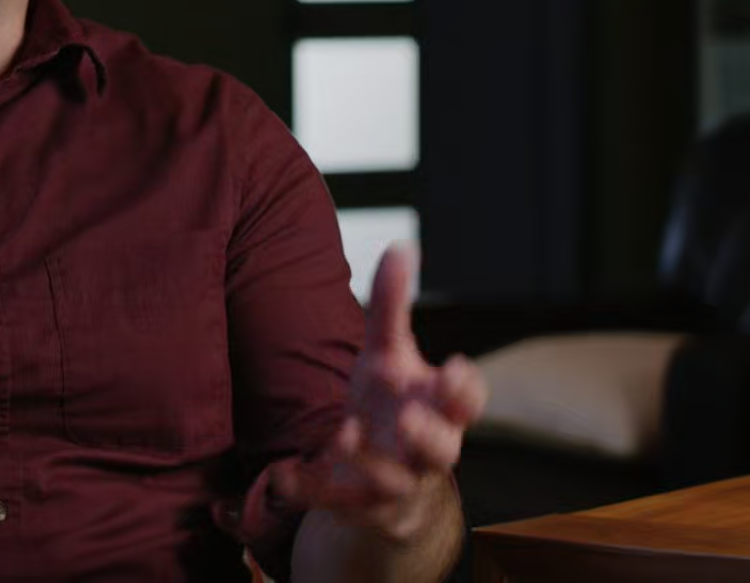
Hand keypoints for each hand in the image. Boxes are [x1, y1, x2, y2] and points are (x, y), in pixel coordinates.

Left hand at [267, 242, 486, 541]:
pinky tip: (282, 475)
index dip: (465, 389)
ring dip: (369, 459)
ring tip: (344, 432)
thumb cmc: (387, 404)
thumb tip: (402, 245)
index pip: (467, 402)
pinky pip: (332, 502)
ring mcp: (391, 482)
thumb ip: (393, 305)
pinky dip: (308, 489)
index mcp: (436, 407)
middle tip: (410, 417)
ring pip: (392, 480)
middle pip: (442, 450)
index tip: (455, 367)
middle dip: (429, 435)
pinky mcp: (354, 506)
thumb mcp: (387, 355)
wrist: (376, 482)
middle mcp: (422, 449)